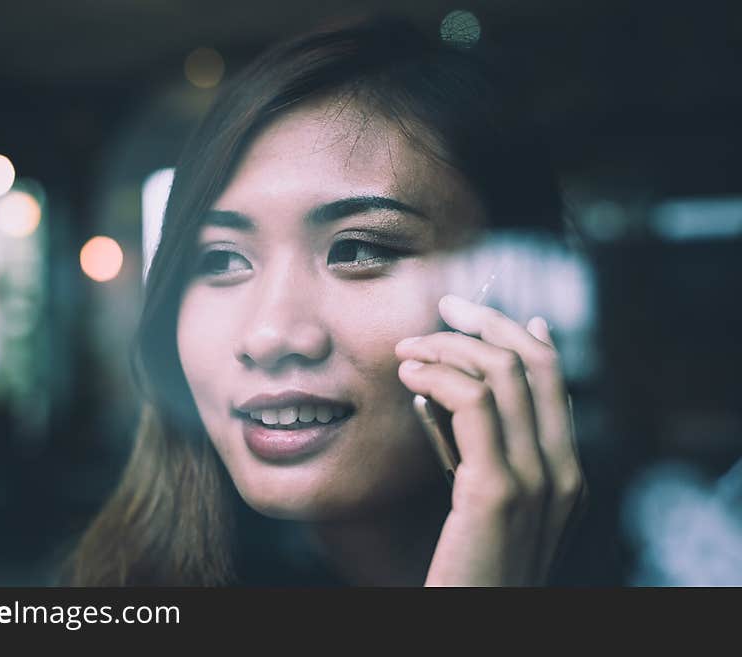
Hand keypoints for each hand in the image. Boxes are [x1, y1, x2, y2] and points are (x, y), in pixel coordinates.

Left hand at [395, 294, 587, 585]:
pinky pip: (471, 403)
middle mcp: (562, 472)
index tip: (477, 314)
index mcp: (565, 474)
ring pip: (502, 374)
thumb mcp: (489, 507)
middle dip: (487, 322)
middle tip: (444, 307)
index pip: (553, 380)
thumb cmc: (468, 569)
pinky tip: (409, 376)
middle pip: (534, 363)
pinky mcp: (497, 491)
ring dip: (449, 347)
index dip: (518, 334)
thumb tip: (454, 391)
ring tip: (409, 350)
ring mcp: (536, 481)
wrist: (473, 623)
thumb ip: (485, 453)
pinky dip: (438, 375)